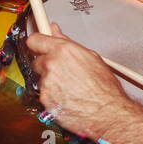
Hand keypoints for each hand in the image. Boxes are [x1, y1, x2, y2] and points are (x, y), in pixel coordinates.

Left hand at [27, 23, 132, 138]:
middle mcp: (52, 65)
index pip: (35, 40)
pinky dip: (53, 96)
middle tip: (63, 72)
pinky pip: (44, 95)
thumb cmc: (105, 88)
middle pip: (37, 60)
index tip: (39, 46)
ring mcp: (46, 83)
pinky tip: (68, 97)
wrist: (107, 112)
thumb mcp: (91, 57)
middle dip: (47, 65)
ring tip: (71, 87)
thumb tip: (56, 31)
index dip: (38, 43)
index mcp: (63, 51)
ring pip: (41, 79)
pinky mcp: (44, 100)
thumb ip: (68, 43)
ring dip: (51, 82)